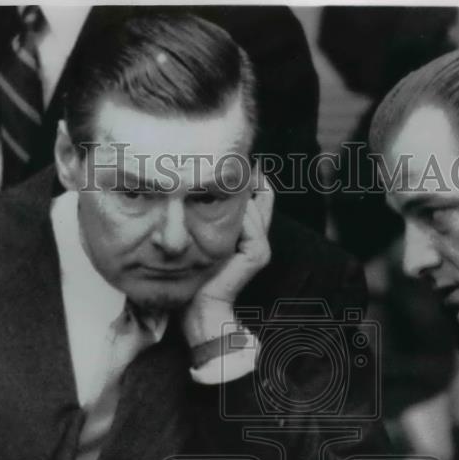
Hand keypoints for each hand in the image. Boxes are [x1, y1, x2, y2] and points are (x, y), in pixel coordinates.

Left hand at [182, 173, 274, 346]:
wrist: (200, 305)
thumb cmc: (195, 273)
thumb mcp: (200, 236)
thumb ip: (207, 216)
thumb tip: (195, 185)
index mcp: (248, 232)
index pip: (260, 194)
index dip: (251, 175)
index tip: (235, 156)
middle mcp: (259, 236)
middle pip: (263, 194)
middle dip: (250, 174)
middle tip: (235, 155)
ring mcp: (261, 246)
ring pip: (255, 206)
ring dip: (240, 189)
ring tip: (229, 171)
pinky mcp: (257, 254)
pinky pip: (251, 224)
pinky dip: (238, 212)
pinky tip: (225, 200)